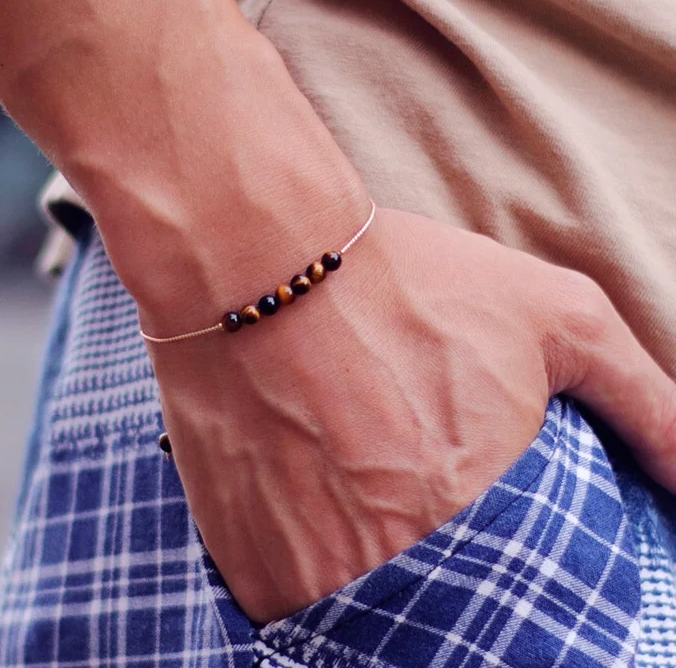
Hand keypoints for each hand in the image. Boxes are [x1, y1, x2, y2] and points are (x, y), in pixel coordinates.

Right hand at [143, 204, 675, 624]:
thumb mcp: (556, 316)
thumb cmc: (409, 281)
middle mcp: (387, 568)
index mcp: (475, 520)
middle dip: (440, 573)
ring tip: (359, 495)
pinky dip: (312, 568)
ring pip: (361, 618)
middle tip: (414, 505)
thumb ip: (647, 407)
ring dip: (370, 573)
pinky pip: (294, 606)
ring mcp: (305, 577)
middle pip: (440, 620)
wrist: (260, 261)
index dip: (511, 580)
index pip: (522, 613)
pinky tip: (311, 499)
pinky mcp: (245, 566)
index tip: (486, 540)